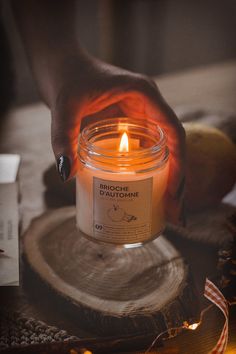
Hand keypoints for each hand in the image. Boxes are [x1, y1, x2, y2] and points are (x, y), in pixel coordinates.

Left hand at [51, 55, 184, 224]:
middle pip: (174, 146)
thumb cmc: (66, 79)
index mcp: (143, 94)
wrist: (61, 68)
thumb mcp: (64, 108)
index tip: (174, 192)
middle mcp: (148, 106)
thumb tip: (66, 174)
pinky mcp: (130, 127)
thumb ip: (63, 138)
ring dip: (168, 180)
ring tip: (167, 210)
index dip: (179, 163)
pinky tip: (149, 192)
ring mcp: (141, 116)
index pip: (173, 131)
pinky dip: (152, 173)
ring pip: (164, 151)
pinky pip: (147, 152)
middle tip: (174, 213)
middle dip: (177, 180)